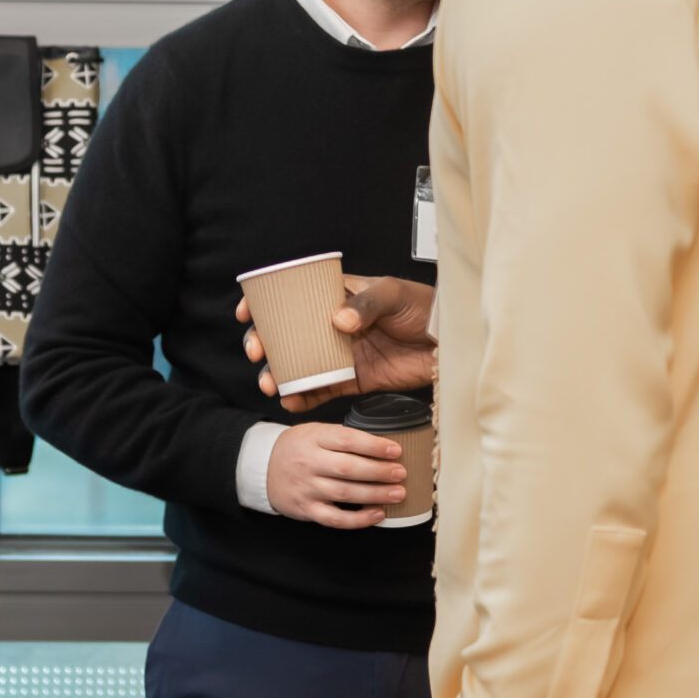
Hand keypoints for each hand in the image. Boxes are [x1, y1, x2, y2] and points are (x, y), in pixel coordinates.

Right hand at [239, 275, 436, 411]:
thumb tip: (338, 320)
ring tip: (270, 384)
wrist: (450, 343)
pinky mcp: (353, 380)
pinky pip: (322, 390)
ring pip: (299, 365)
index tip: (247, 314)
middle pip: (287, 335)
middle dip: (265, 344)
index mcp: (337, 297)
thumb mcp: (393, 294)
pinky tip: (290, 403)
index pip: (292, 297)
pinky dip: (304, 398)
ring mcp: (341, 354)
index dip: (264, 304)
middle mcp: (332, 326)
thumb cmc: (424, 307)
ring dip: (279, 375)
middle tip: (257, 353)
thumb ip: (366, 305)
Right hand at [265, 423, 405, 527]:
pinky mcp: (307, 509)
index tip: (395, 450)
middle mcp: (309, 463)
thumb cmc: (296, 448)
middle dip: (379, 472)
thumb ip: (341, 437)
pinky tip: (377, 514)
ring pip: (345, 494)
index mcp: (313, 438)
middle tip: (400, 473)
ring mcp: (307, 488)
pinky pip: (335, 519)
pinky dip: (359, 519)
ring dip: (375, 495)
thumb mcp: (314, 431)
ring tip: (398, 493)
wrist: (262, 468)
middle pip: (348, 468)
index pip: (346, 439)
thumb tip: (380, 445)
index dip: (373, 445)